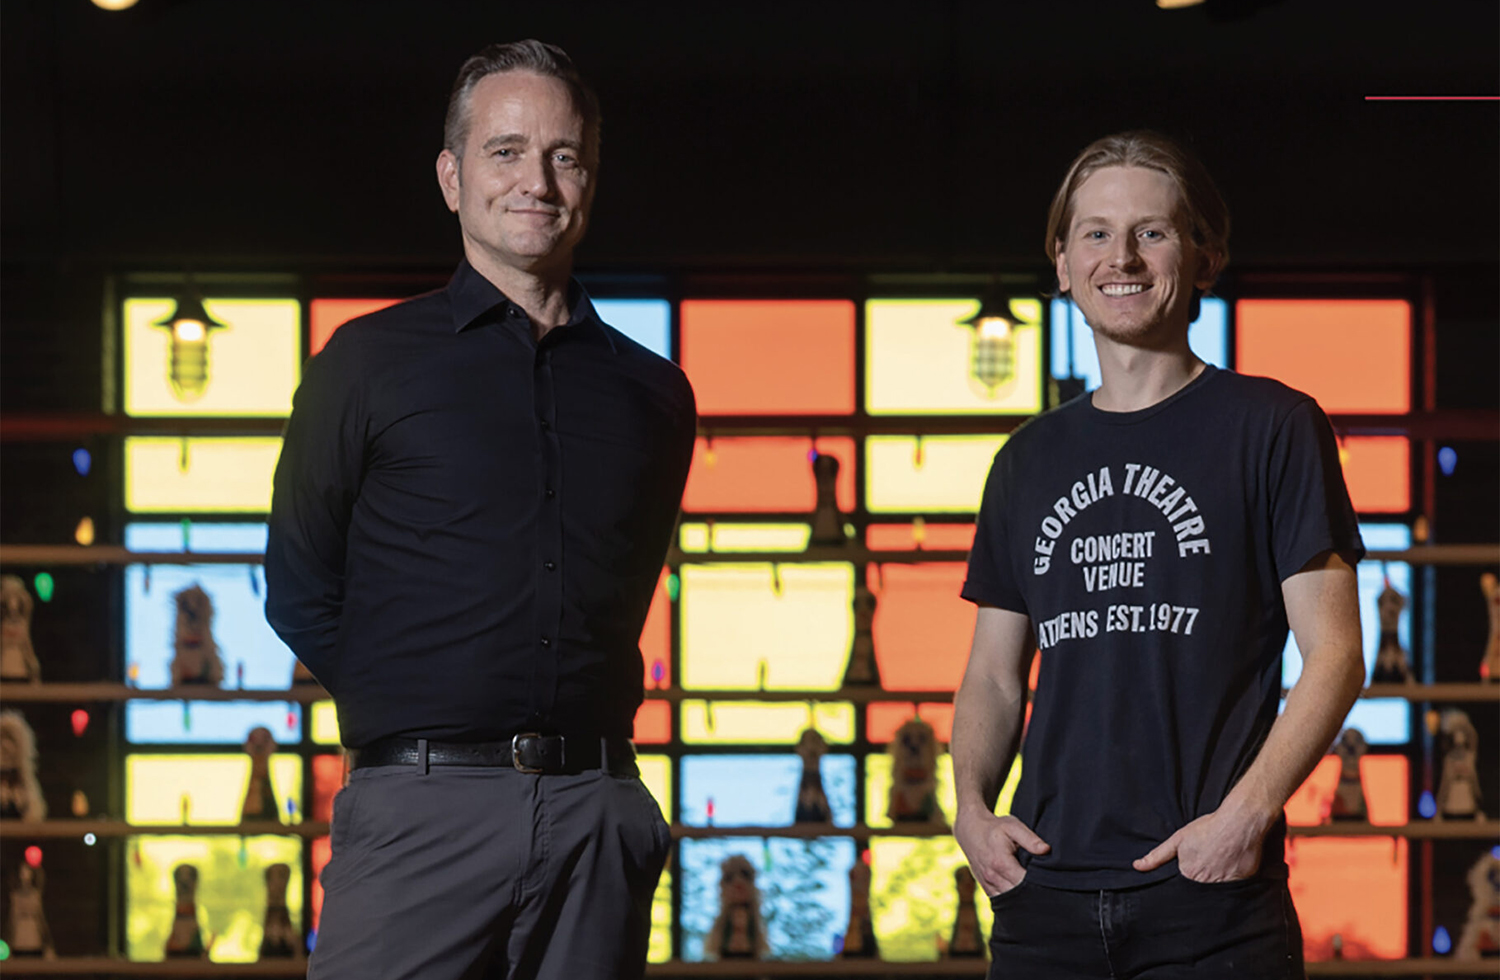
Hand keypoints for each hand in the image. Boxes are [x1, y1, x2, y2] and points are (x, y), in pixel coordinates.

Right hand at [954, 807, 1049, 896]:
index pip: (1024, 883)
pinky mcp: (986, 887)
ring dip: (1022, 899)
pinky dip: (1012, 900)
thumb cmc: (994, 827)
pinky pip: (1001, 900)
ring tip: (1036, 893)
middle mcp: (992, 877)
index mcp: (1001, 862)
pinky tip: (1022, 895)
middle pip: (1017, 896)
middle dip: (1032, 894)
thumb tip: (1047, 850)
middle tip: (1046, 890)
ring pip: (1009, 901)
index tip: (1050, 881)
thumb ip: (1030, 839)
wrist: (969, 830)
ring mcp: (987, 884)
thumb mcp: (1012, 826)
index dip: (1038, 884)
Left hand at [1133, 806, 1268, 882]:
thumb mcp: (1178, 840)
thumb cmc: (1207, 829)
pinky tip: (1233, 863)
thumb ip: (1157, 856)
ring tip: (1220, 859)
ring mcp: (1225, 885)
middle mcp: (1206, 884)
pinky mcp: (1243, 883)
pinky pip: (1236, 886)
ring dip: (1217, 878)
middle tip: (1209, 859)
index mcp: (1188, 874)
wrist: (1238, 824)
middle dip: (1202, 878)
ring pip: (1218, 888)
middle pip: (1200, 887)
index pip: (1184, 884)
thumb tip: (1137, 866)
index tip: (1194, 864)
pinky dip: (1234, 878)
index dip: (1188, 874)